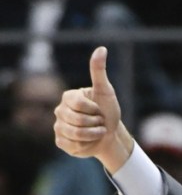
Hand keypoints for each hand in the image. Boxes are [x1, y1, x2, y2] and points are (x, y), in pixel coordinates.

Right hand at [54, 46, 132, 172]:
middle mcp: (60, 110)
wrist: (109, 135)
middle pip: (77, 120)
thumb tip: (101, 48)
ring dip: (93, 135)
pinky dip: (85, 146)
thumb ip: (99, 71)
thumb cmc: (107, 111)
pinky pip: (72, 145)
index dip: (94, 110)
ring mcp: (59, 126)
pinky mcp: (61, 142)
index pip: (79, 104)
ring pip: (75, 135)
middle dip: (95, 124)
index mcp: (68, 96)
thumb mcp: (106, 91)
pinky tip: (89, 142)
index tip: (99, 110)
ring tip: (97, 132)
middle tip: (99, 122)